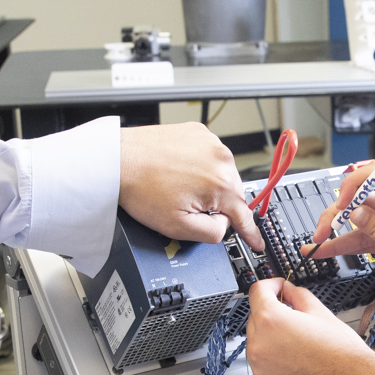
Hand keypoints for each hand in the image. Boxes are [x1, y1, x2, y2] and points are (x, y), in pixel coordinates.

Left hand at [119, 122, 262, 249]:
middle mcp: (221, 158)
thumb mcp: (177, 227)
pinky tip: (178, 172)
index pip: (244, 215)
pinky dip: (200, 166)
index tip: (257, 242)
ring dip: (208, 184)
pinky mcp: (197, 132)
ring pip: (221, 173)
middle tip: (189, 208)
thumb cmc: (140, 188)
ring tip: (178, 187)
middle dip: (217, 204)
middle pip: (232, 193)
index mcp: (220, 183)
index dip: (250, 233)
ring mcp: (210, 141)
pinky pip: (209, 155)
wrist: (117, 160)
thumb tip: (224, 227)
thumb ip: (211, 233)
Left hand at [244, 279, 374, 374]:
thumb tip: (288, 291)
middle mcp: (259, 346)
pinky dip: (275, 365)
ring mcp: (261, 371)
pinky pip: (264, 370)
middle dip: (271, 316)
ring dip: (271, 341)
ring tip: (299, 347)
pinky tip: (296, 365)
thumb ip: (298, 295)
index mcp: (271, 321)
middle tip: (294, 320)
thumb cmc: (342, 354)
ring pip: (258, 346)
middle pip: (255, 319)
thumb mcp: (321, 312)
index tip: (277, 288)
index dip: (270, 285)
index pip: (257, 292)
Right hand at [303, 161, 374, 305]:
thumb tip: (356, 212)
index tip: (340, 204)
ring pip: (360, 219)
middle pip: (362, 198)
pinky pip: (366, 235)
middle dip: (337, 210)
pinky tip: (329, 249)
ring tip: (316, 242)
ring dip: (337, 229)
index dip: (354, 183)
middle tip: (321, 229)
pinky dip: (347, 242)